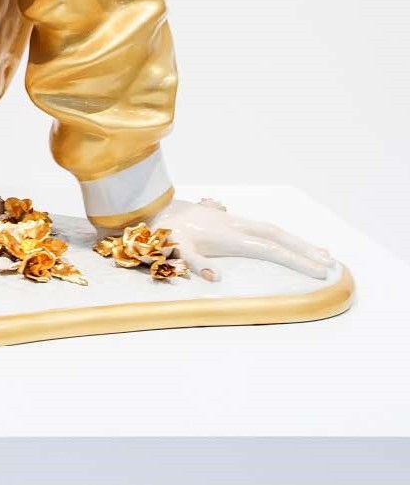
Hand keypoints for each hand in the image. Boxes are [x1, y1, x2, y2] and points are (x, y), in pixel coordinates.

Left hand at [147, 198, 334, 280]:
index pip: (269, 248)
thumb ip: (191, 260)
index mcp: (228, 235)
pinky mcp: (231, 222)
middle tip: (330, 264)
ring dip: (296, 242)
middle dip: (304, 250)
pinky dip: (281, 237)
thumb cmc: (165, 232)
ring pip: (273, 230)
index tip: (318, 271)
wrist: (154, 207)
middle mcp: (236, 225)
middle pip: (278, 235)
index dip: (294, 259)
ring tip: (322, 254)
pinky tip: (290, 244)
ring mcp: (234, 221)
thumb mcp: (173, 248)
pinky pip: (263, 229)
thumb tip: (213, 276)